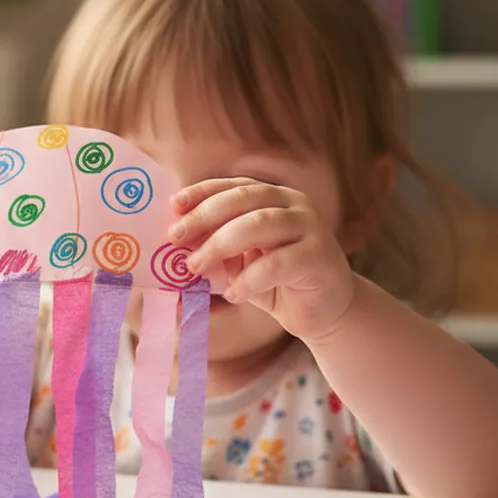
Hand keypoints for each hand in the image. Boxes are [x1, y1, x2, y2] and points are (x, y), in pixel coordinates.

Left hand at [169, 179, 357, 339]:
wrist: (325, 311)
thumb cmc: (276, 282)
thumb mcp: (240, 261)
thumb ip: (216, 248)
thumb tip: (174, 247)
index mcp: (273, 197)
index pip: (233, 186)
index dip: (201, 193)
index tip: (172, 206)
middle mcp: (293, 204)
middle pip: (243, 199)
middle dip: (204, 217)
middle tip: (176, 238)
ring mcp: (310, 227)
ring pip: (258, 225)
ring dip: (219, 245)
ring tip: (195, 267)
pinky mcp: (319, 256)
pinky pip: (276, 263)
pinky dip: (248, 279)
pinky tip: (232, 294)